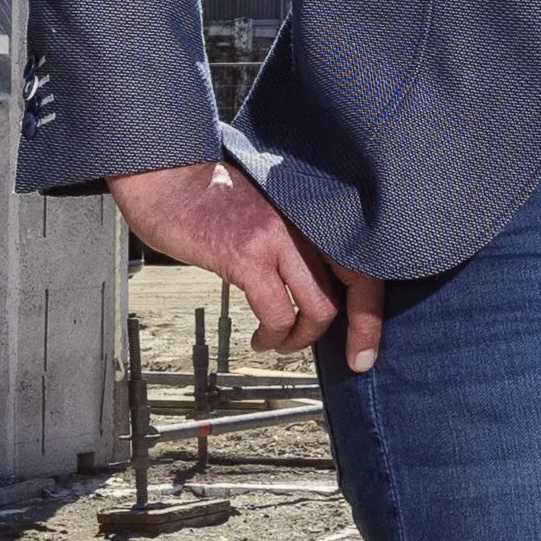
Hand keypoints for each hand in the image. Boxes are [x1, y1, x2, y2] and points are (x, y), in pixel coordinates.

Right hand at [107, 158, 380, 371]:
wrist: (168, 180)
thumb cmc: (214, 198)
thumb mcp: (273, 211)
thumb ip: (302, 239)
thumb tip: (323, 285)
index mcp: (317, 212)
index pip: (367, 262)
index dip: (373, 311)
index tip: (366, 346)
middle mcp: (308, 221)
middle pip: (359, 286)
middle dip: (362, 333)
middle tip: (353, 360)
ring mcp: (279, 238)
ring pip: (320, 308)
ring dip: (304, 338)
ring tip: (283, 342)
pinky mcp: (248, 256)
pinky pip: (279, 313)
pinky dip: (275, 336)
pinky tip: (261, 338)